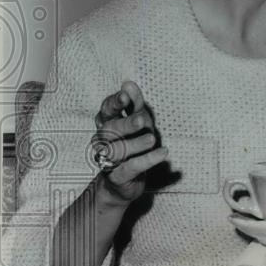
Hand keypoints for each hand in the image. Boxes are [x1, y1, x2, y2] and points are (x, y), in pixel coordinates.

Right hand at [92, 81, 166, 203]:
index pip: (105, 111)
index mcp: (106, 124)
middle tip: (143, 120)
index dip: (114, 104)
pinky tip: (163, 153)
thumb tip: (128, 83)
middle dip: (126, 124)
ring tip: (152, 139)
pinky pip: (130, 168)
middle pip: (110, 130)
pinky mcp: (117, 177)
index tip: (125, 97)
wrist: (123, 182)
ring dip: (135, 144)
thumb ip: (135, 104)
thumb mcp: (137, 122)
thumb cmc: (131, 144)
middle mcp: (102, 141)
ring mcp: (107, 160)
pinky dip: (147, 160)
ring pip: (117, 150)